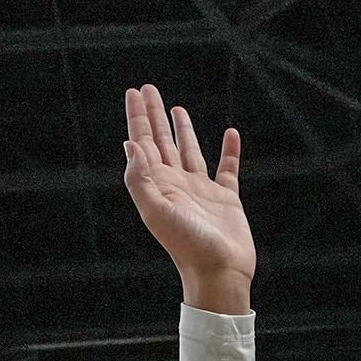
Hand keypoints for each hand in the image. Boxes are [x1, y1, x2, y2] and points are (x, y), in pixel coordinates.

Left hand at [122, 85, 250, 313]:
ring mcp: (202, 191)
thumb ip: (141, 179)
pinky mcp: (226, 198)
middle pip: (163, 141)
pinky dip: (229, 150)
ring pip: (190, 151)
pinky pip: (228, 168)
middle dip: (154, 115)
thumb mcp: (157, 212)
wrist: (220, 272)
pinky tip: (231, 134)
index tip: (134, 92)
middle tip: (148, 88)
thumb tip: (130, 144)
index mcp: (158, 185)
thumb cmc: (187, 246)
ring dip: (183, 129)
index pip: (144, 143)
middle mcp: (177, 184)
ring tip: (176, 108)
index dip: (137, 117)